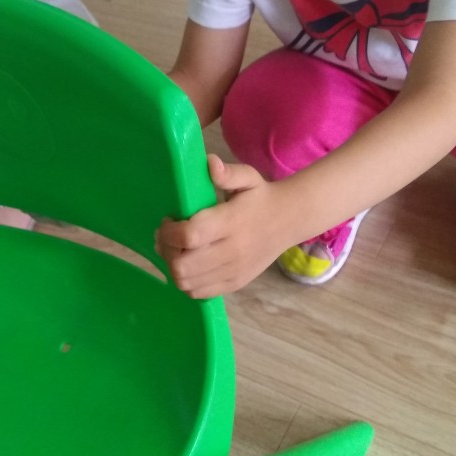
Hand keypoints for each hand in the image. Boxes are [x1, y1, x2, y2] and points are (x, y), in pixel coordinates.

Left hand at [156, 154, 294, 297]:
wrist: (289, 221)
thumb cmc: (261, 197)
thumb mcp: (248, 177)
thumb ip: (228, 173)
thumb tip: (209, 163)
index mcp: (231, 223)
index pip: (189, 236)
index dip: (168, 231)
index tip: (168, 220)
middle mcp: (231, 252)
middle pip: (182, 265)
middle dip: (166, 250)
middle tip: (167, 236)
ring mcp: (233, 272)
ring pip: (186, 282)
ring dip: (172, 267)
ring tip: (176, 250)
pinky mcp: (234, 284)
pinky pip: (198, 293)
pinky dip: (185, 282)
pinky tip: (188, 265)